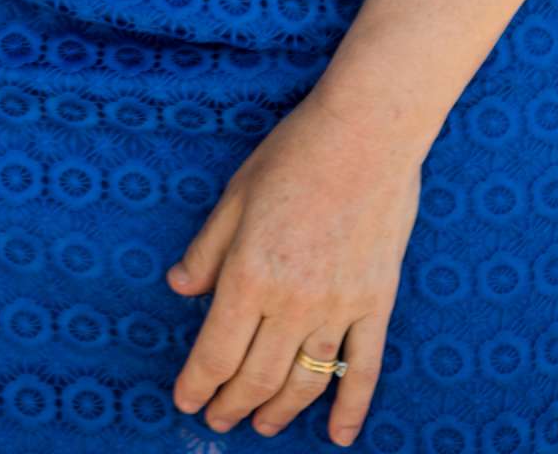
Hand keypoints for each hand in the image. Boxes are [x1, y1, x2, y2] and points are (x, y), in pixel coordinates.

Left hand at [167, 88, 423, 443]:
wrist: (367, 134)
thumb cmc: (293, 155)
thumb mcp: (235, 195)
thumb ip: (207, 249)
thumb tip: (181, 290)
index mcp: (250, 273)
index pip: (216, 350)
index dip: (197, 383)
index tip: (185, 401)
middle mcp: (293, 300)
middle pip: (258, 375)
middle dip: (232, 405)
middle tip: (218, 420)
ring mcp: (339, 306)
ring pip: (306, 381)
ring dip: (280, 411)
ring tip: (262, 425)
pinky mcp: (376, 304)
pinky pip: (363, 369)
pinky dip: (351, 408)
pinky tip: (340, 437)